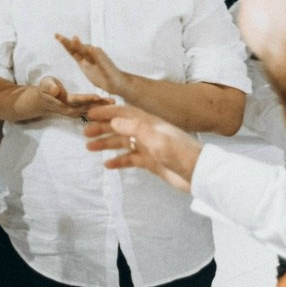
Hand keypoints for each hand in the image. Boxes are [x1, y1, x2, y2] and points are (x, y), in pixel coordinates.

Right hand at [18, 76, 109, 120]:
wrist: (43, 100)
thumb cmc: (45, 89)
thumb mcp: (45, 84)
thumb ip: (49, 87)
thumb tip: (55, 90)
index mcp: (64, 102)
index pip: (77, 100)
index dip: (87, 99)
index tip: (98, 96)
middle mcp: (71, 110)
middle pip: (87, 107)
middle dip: (100, 105)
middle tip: (113, 101)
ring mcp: (76, 113)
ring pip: (91, 111)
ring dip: (102, 108)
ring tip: (115, 103)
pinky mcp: (80, 113)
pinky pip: (92, 113)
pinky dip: (101, 112)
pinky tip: (112, 108)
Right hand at [56, 34, 134, 97]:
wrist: (117, 83)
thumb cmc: (114, 75)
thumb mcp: (107, 67)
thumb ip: (100, 58)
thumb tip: (91, 48)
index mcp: (96, 53)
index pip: (84, 48)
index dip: (77, 44)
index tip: (72, 38)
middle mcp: (91, 53)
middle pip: (76, 46)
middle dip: (67, 41)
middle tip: (57, 35)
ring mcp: (87, 58)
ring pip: (74, 49)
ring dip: (66, 44)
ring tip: (58, 37)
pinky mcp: (84, 64)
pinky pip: (75, 56)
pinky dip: (69, 50)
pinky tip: (65, 46)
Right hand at [82, 102, 201, 192]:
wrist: (199, 174)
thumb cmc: (181, 153)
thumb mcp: (157, 139)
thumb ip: (136, 128)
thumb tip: (114, 120)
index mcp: (149, 123)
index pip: (124, 113)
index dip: (107, 112)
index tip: (90, 114)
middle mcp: (147, 132)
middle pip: (120, 127)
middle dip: (103, 128)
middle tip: (85, 132)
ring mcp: (148, 147)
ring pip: (123, 143)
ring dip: (106, 144)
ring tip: (90, 147)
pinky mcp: (151, 162)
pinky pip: (130, 159)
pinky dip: (118, 161)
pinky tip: (107, 165)